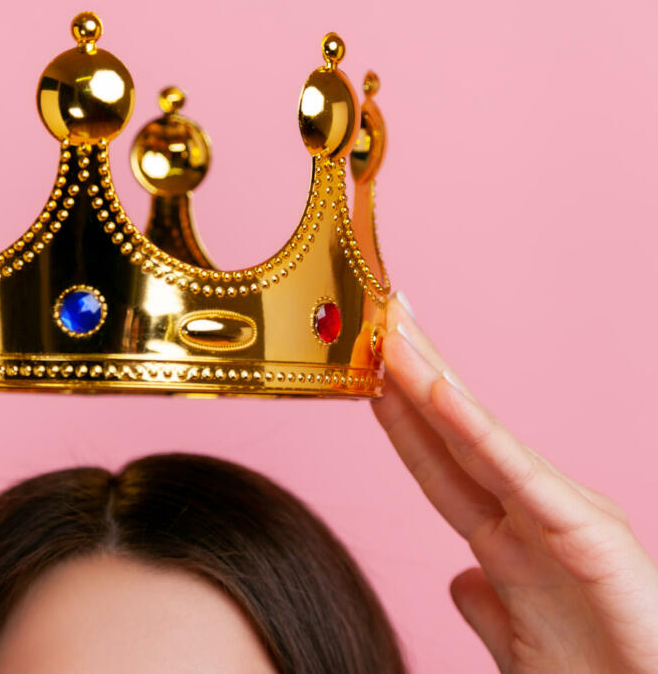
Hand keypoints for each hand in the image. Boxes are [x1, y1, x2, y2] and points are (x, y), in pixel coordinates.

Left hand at [373, 294, 657, 672]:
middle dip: (411, 375)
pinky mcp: (587, 533)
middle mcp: (530, 517)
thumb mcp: (521, 645)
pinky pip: (517, 474)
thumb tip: (459, 578)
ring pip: (478, 437)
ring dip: (430, 381)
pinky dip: (476, 431)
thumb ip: (488, 605)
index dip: (400, 417)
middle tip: (375, 312)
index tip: (365, 369)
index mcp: (510, 542)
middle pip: (453, 433)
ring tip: (394, 330)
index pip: (438, 464)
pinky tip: (438, 391)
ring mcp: (558, 517)